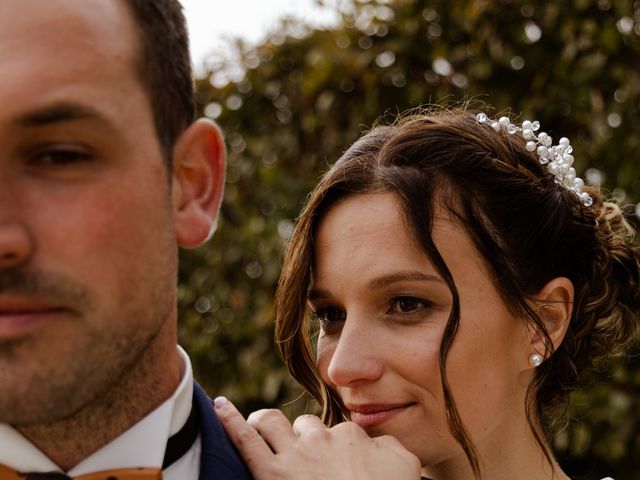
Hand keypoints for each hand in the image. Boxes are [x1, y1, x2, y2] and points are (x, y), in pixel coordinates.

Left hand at [214, 397, 421, 479]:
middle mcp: (321, 438)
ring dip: (263, 423)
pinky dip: (229, 421)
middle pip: (303, 426)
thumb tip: (377, 442)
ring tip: (259, 428)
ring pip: (270, 423)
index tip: (336, 465)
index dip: (335, 448)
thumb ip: (391, 448)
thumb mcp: (406, 468)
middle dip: (300, 437)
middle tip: (301, 458)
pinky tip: (219, 406)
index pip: (338, 432)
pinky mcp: (270, 475)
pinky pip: (244, 440)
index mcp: (351, 436)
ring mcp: (294, 456)